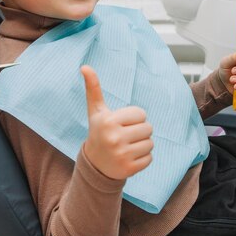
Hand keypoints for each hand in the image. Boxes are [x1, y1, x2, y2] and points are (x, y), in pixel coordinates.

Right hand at [81, 65, 153, 179]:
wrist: (95, 164)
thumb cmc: (99, 131)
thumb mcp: (96, 111)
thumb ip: (93, 88)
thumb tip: (84, 66)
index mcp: (108, 121)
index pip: (141, 114)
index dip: (134, 118)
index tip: (122, 123)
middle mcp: (114, 138)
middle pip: (148, 128)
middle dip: (140, 131)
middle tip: (125, 135)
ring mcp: (121, 155)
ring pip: (150, 143)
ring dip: (142, 144)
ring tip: (127, 146)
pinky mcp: (129, 169)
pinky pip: (150, 158)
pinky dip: (143, 158)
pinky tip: (129, 157)